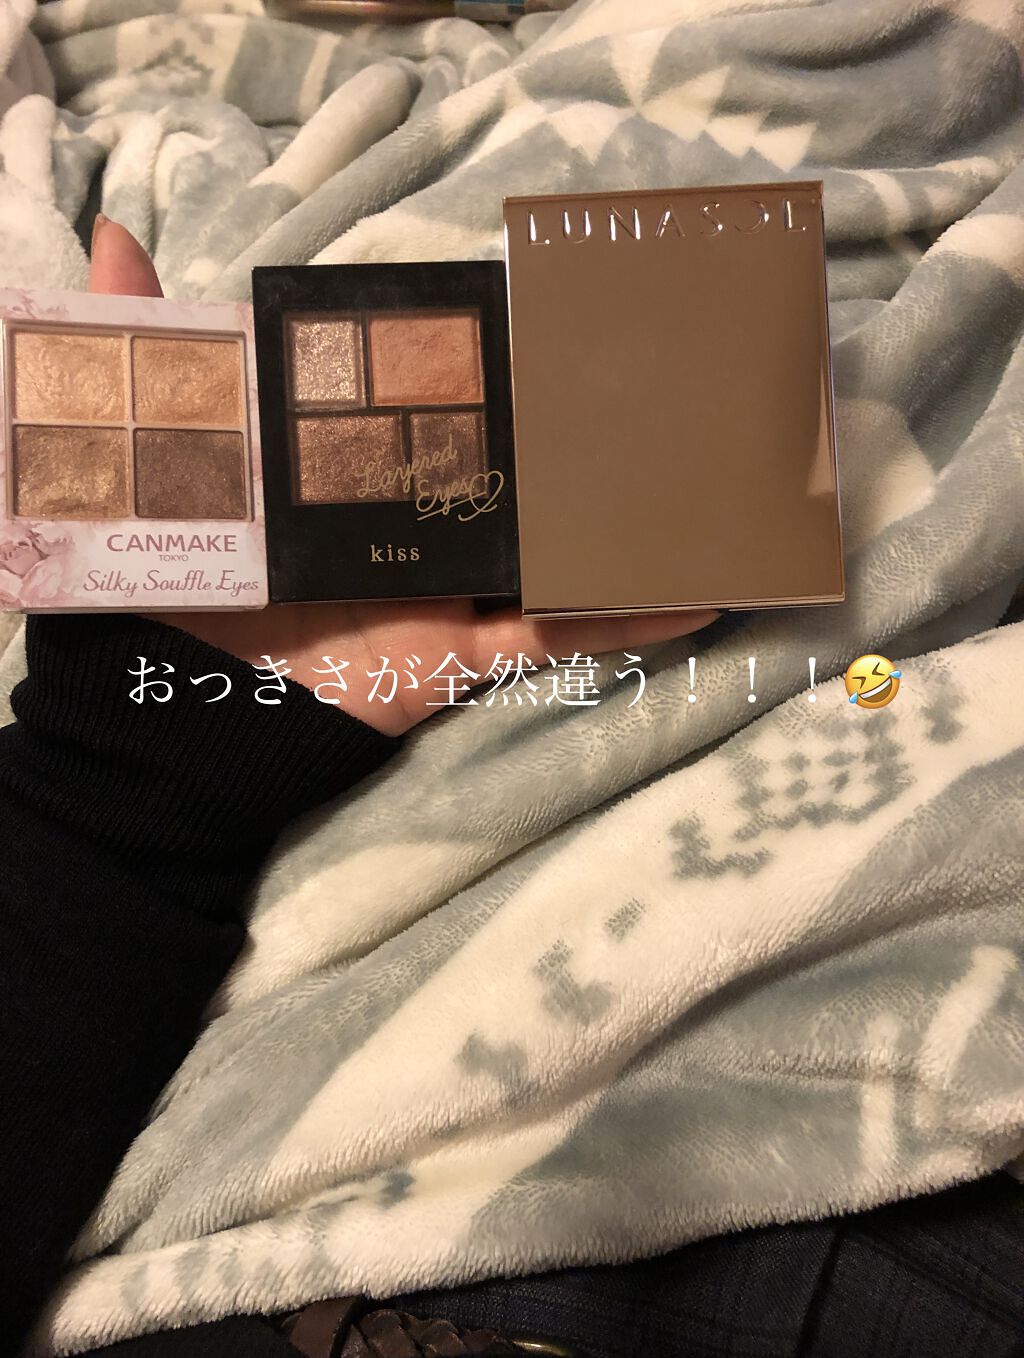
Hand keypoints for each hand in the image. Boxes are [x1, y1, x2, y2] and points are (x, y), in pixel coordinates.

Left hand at [90, 216, 716, 733]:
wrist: (179, 711)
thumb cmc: (175, 582)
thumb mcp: (168, 447)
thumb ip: (149, 344)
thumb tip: (108, 226)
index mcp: (356, 472)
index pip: (435, 405)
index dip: (491, 363)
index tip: (549, 310)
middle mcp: (411, 524)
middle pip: (511, 468)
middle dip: (575, 431)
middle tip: (653, 375)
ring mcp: (447, 587)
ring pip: (556, 545)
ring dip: (627, 516)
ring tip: (702, 470)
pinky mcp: (466, 648)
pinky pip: (562, 632)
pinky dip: (631, 618)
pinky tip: (703, 592)